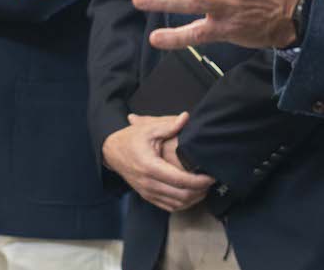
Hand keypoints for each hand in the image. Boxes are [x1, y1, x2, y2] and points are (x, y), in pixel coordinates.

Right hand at [100, 113, 214, 212]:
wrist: (112, 153)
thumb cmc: (131, 139)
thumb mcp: (148, 129)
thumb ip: (168, 125)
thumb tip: (186, 117)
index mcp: (151, 167)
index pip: (181, 180)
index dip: (199, 181)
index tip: (211, 176)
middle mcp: (149, 184)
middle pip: (182, 196)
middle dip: (200, 190)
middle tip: (211, 181)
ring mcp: (148, 192)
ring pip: (177, 204)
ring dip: (194, 199)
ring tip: (205, 187)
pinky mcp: (148, 197)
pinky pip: (169, 207)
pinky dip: (184, 204)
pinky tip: (192, 194)